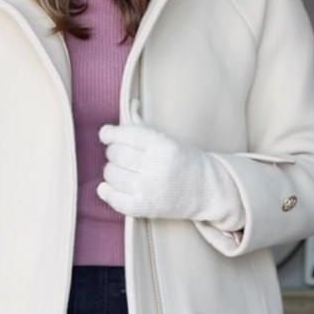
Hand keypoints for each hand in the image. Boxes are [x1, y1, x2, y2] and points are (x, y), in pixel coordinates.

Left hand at [97, 107, 244, 229]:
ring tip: (119, 170)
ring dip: (111, 171)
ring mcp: (148, 189)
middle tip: (118, 154)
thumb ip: (145, 127)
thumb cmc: (187, 162)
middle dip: (112, 152)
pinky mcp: (144, 207)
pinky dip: (106, 191)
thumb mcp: (169, 140)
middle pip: (116, 154)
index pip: (125, 135)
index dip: (109, 134)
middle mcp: (155, 167)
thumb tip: (130, 105)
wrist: (207, 191)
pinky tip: (108, 187)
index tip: (106, 135)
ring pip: (112, 175)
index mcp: (163, 145)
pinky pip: (114, 198)